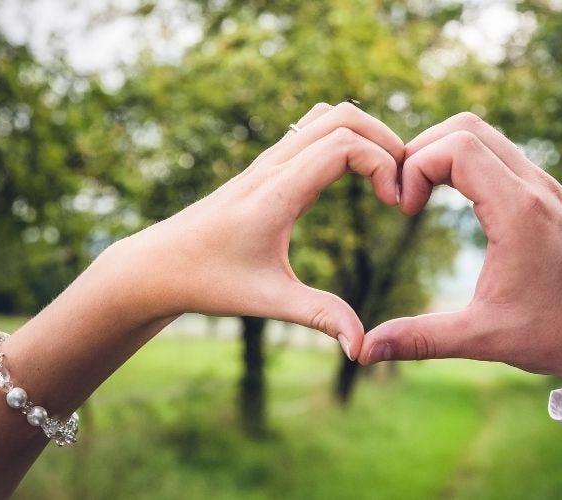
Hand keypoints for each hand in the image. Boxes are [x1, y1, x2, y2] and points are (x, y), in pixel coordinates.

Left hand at [105, 102, 403, 358]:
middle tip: (402, 184)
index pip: (343, 144)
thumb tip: (361, 349)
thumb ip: (321, 317)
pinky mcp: (266, 166)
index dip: (383, 164)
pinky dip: (345, 137)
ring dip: (365, 134)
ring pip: (327, 115)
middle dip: (385, 140)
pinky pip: (313, 129)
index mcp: (277, 192)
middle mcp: (273, 165)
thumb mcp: (269, 300)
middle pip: (342, 115)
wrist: (158, 265)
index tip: (395, 204)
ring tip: (386, 177)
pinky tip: (356, 177)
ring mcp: (268, 160)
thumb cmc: (209, 282)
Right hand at [359, 113, 561, 387]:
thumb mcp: (483, 338)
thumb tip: (365, 350)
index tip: (405, 211)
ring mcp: (544, 185)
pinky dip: (467, 161)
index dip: (415, 167)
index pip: (455, 147)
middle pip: (466, 126)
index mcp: (518, 211)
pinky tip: (453, 198)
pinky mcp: (547, 192)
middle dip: (423, 150)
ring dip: (445, 152)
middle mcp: (534, 186)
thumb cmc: (555, 333)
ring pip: (485, 134)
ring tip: (423, 195)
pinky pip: (501, 152)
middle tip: (405, 195)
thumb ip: (421, 339)